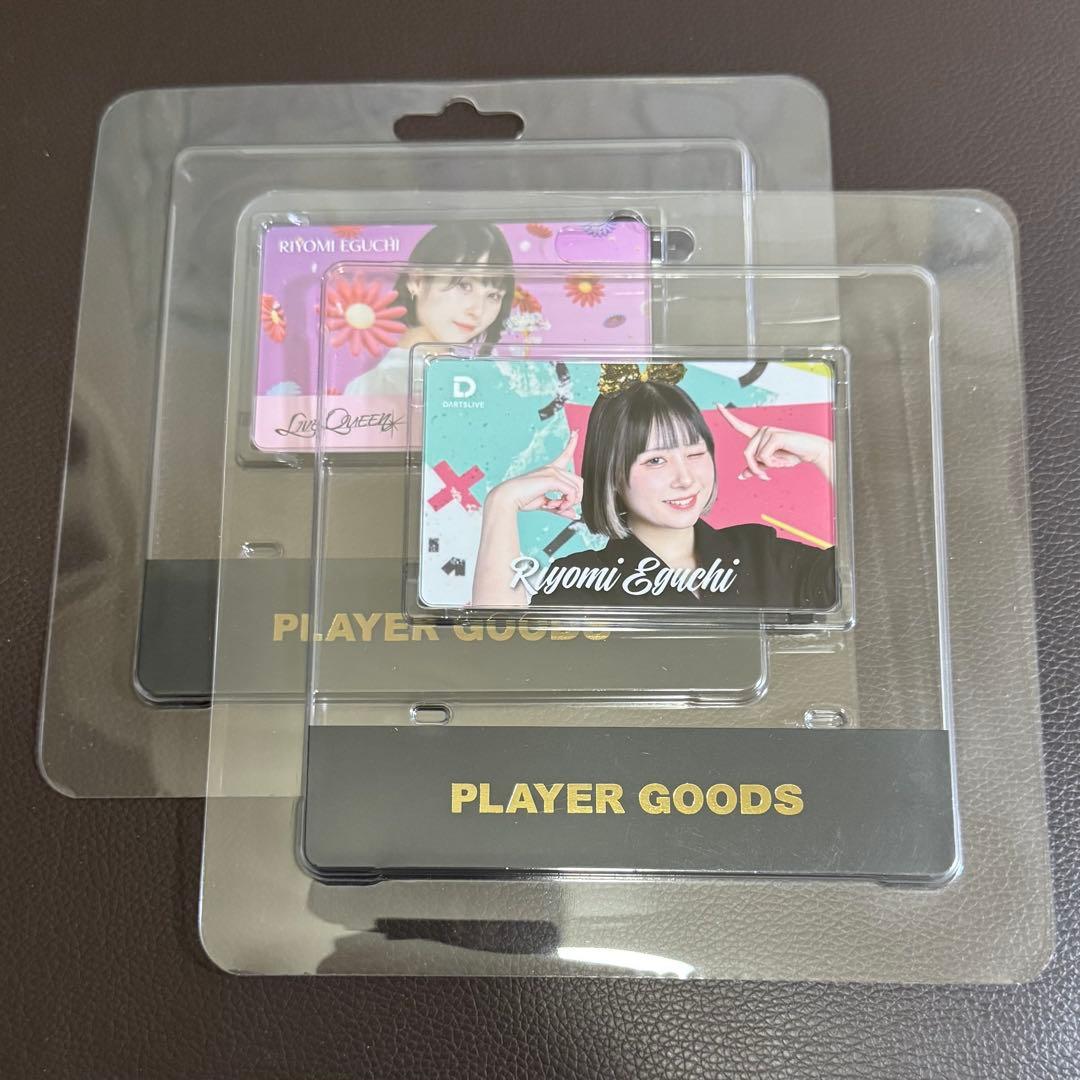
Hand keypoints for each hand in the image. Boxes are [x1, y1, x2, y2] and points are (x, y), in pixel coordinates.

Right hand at [487, 430, 583, 518]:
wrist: (508, 497)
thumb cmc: (522, 499)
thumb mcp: (545, 504)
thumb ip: (560, 508)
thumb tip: (573, 515)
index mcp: (550, 470)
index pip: (565, 454)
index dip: (572, 443)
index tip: (575, 432)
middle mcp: (553, 468)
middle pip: (579, 482)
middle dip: (575, 498)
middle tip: (563, 508)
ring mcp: (552, 472)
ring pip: (576, 488)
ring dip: (570, 502)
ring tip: (557, 508)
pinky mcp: (552, 478)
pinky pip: (570, 492)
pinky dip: (567, 503)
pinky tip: (556, 506)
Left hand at [716, 403, 831, 481]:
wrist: (811, 451)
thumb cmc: (793, 455)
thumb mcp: (772, 463)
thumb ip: (757, 466)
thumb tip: (741, 475)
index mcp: (759, 434)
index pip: (739, 425)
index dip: (727, 416)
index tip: (717, 404)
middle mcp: (761, 430)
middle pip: (746, 454)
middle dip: (755, 469)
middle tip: (765, 477)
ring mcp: (767, 431)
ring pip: (754, 457)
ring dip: (766, 467)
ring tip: (779, 466)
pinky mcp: (774, 436)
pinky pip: (764, 457)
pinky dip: (773, 464)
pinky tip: (784, 461)